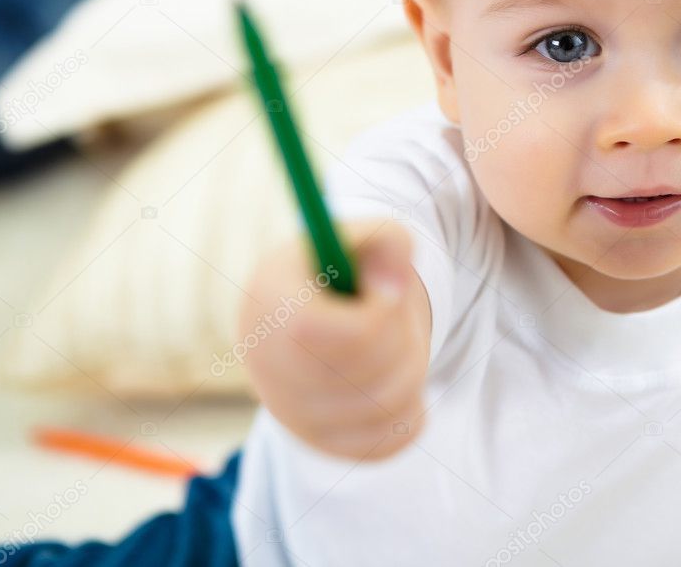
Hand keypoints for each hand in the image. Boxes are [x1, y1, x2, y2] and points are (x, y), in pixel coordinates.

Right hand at [240, 218, 431, 461]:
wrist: (310, 307)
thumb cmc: (343, 267)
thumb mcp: (367, 237)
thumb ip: (388, 241)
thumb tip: (393, 286)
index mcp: (271, 303)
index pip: (326, 334)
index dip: (376, 316)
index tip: (390, 292)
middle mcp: (267, 367)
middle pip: (361, 378)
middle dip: (403, 341)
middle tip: (401, 316)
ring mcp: (290, 412)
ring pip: (380, 411)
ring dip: (413, 371)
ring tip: (403, 342)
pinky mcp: (318, 442)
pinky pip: (383, 444)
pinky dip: (411, 413)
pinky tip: (402, 379)